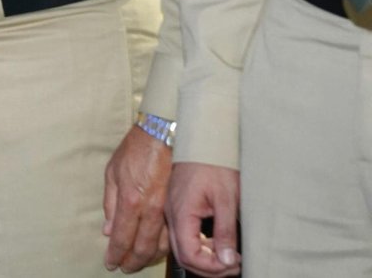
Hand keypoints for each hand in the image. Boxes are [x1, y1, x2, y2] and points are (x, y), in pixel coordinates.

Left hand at [102, 125, 171, 271]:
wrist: (164, 135)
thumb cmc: (135, 150)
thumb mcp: (112, 172)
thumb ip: (110, 203)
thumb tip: (108, 229)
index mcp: (130, 199)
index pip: (122, 237)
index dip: (116, 254)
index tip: (111, 263)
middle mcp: (150, 208)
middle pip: (143, 247)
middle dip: (133, 262)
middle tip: (125, 268)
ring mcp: (168, 209)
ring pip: (162, 245)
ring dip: (149, 258)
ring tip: (139, 262)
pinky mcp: (179, 206)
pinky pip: (173, 234)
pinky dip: (165, 247)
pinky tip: (158, 250)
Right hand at [166, 162, 241, 276]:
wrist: (202, 139)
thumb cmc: (213, 163)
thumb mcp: (226, 198)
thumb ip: (225, 231)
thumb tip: (226, 260)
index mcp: (180, 213)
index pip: (189, 255)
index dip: (212, 267)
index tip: (232, 263)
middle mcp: (170, 215)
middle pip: (183, 256)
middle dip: (209, 268)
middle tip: (233, 265)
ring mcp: (171, 212)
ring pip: (182, 248)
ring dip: (204, 259)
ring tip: (227, 256)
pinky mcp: (176, 209)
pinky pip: (183, 237)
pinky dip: (199, 247)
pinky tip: (215, 244)